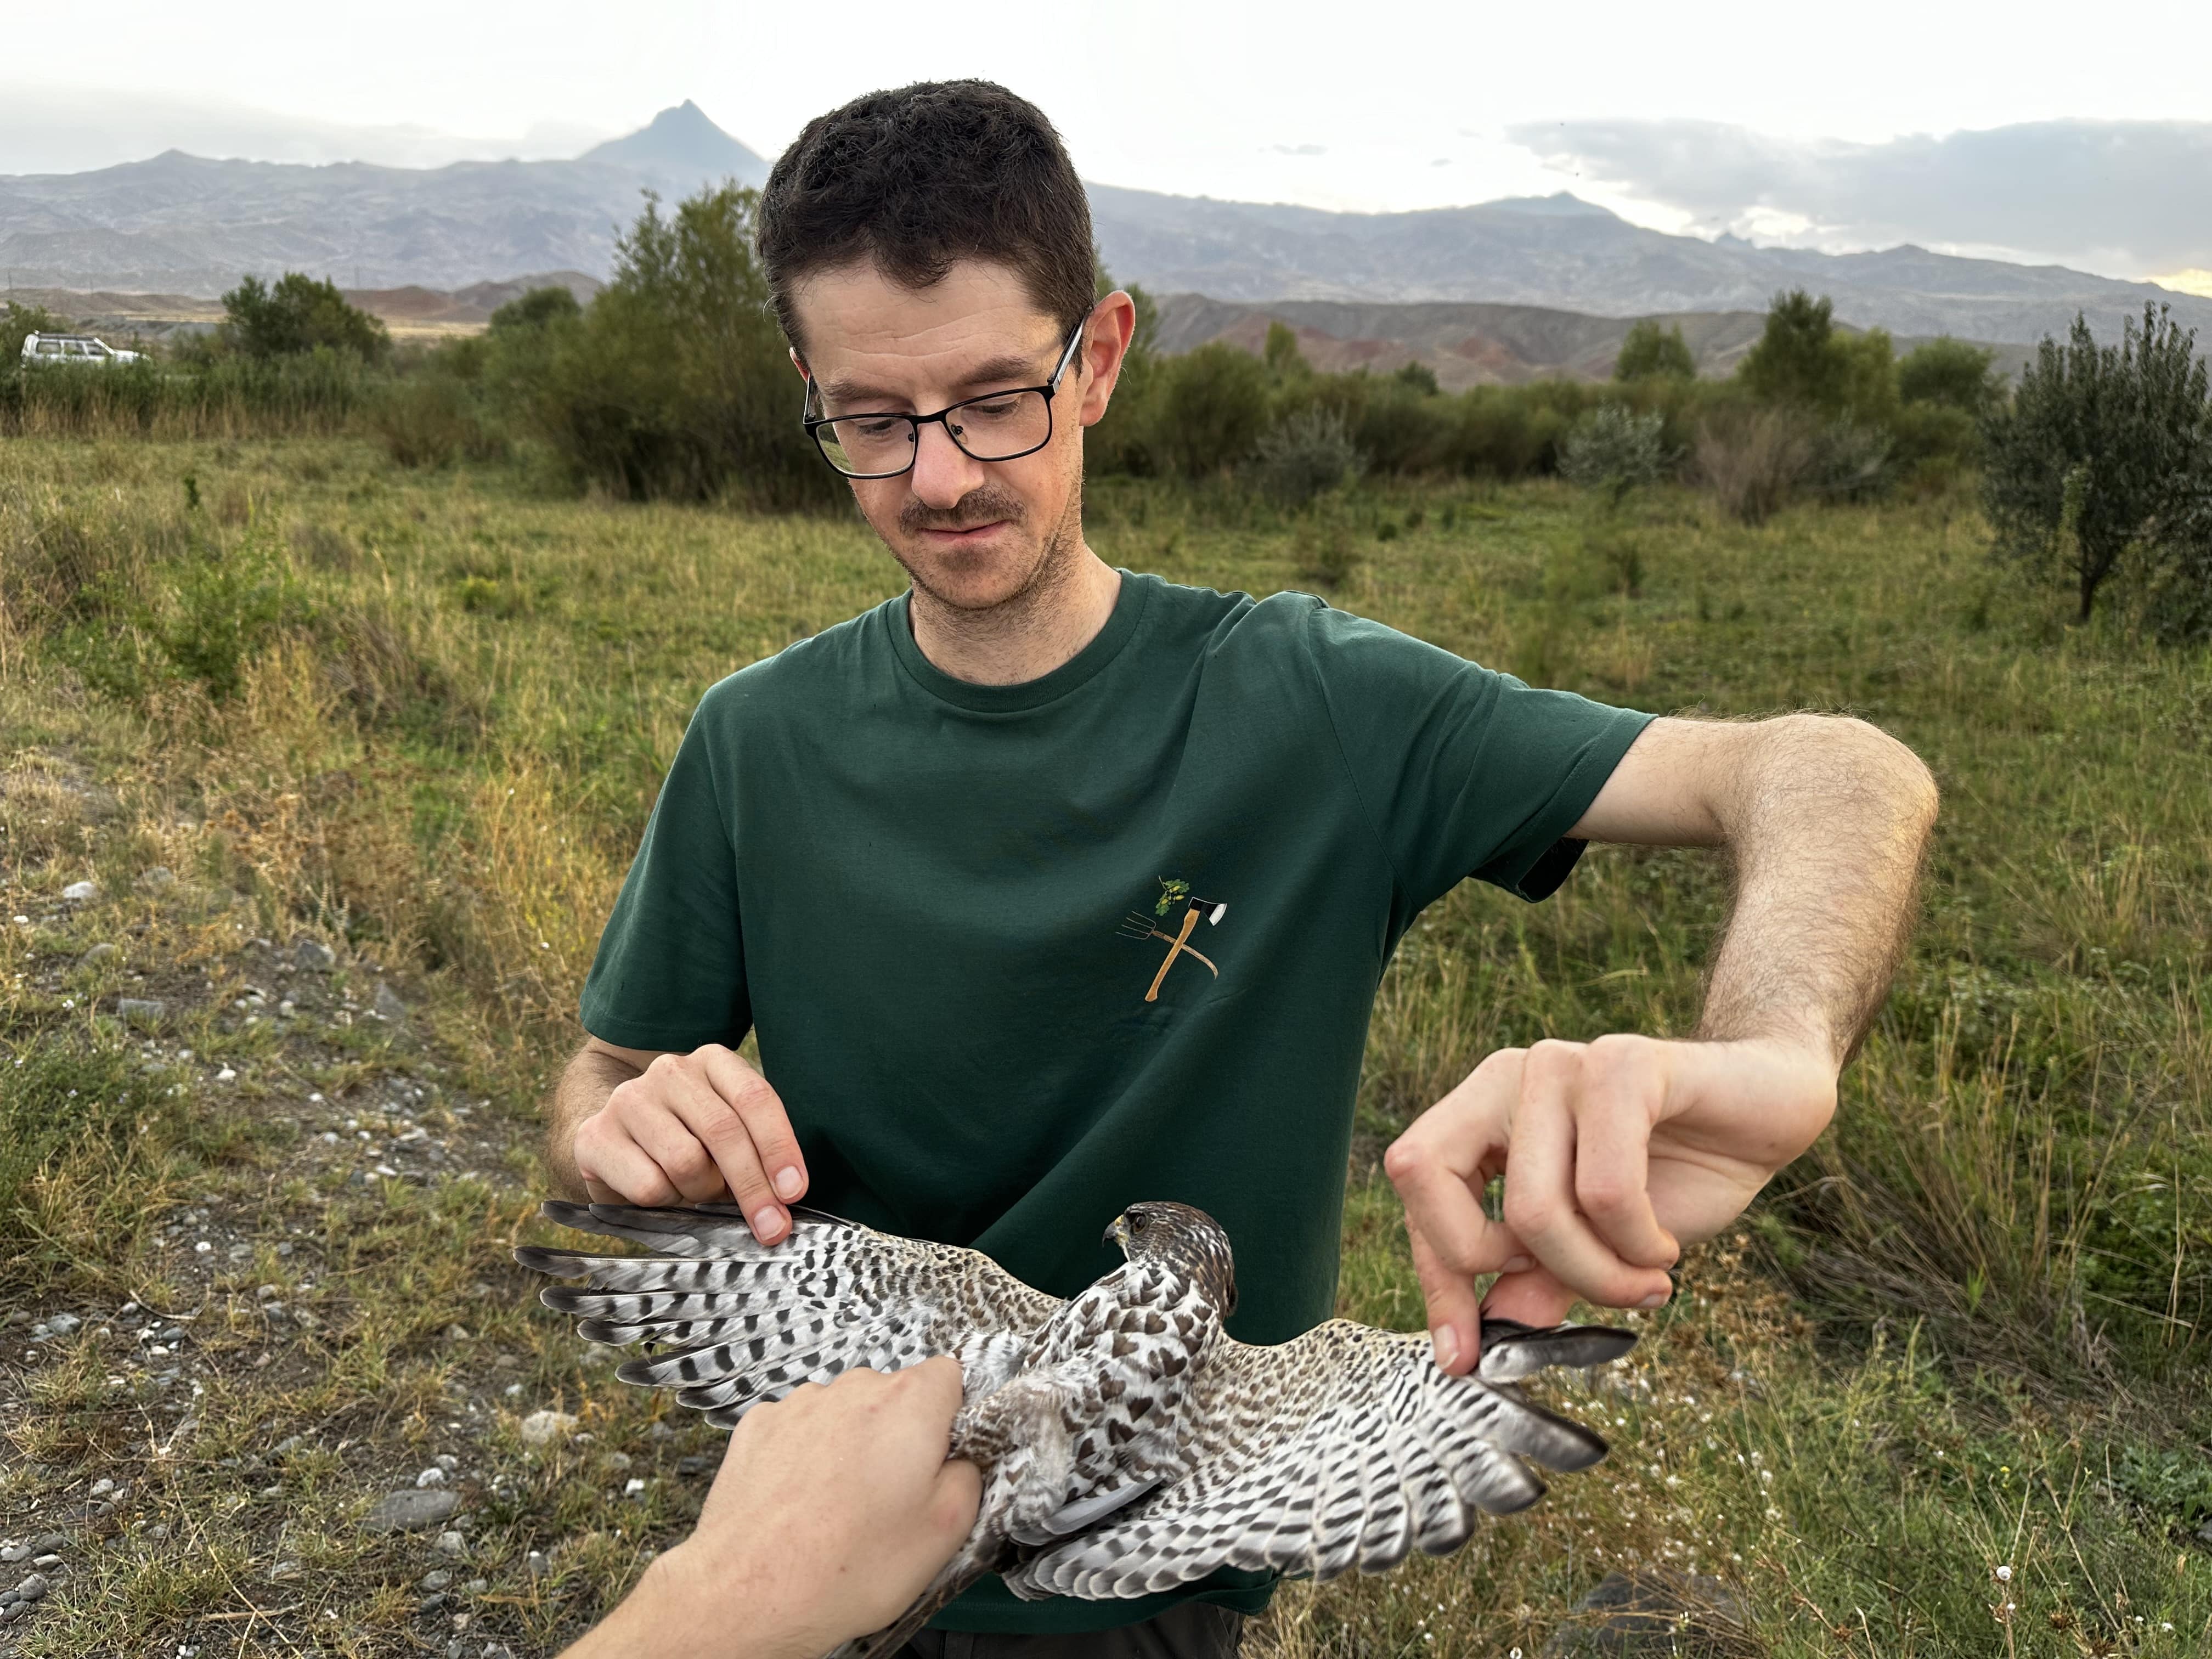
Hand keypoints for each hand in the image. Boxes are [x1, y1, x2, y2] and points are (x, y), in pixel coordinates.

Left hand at [563, 1359, 980, 1658]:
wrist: (751, 1593)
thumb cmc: (847, 1567)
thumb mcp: (945, 1531)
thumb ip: (968, 1476)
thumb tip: (959, 1461)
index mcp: (908, 1404)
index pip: (947, 1376)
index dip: (949, 1417)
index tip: (939, 1457)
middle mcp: (852, 1389)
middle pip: (893, 1395)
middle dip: (897, 1436)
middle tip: (889, 1497)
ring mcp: (800, 1404)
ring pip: (843, 1413)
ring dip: (849, 1445)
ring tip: (839, 1507)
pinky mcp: (758, 1426)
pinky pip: (798, 1429)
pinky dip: (804, 1455)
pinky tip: (801, 1501)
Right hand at [572, 1043, 807, 1242]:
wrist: (611, 1139)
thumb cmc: (685, 1140)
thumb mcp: (724, 1135)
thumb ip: (755, 1153)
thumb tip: (785, 1199)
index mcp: (712, 1061)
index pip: (755, 1098)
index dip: (779, 1147)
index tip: (794, 1190)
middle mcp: (670, 1071)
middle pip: (723, 1131)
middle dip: (753, 1186)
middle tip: (771, 1227)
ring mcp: (629, 1100)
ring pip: (685, 1162)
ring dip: (702, 1193)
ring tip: (697, 1192)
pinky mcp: (595, 1136)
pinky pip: (648, 1186)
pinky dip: (666, 1203)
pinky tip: (664, 1193)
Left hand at [1383, 1034, 1836, 1373]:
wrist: (1768, 1109)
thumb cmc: (1679, 1171)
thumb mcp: (1596, 1242)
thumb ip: (1536, 1276)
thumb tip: (1485, 1335)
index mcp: (1484, 1109)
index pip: (1413, 1187)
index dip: (1432, 1277)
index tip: (1463, 1357)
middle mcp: (1508, 1076)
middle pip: (1425, 1175)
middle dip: (1490, 1263)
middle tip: (1571, 1289)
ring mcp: (1561, 1062)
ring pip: (1533, 1206)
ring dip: (1595, 1272)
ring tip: (1644, 1275)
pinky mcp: (1625, 1062)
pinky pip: (1604, 1190)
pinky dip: (1636, 1240)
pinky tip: (1664, 1245)